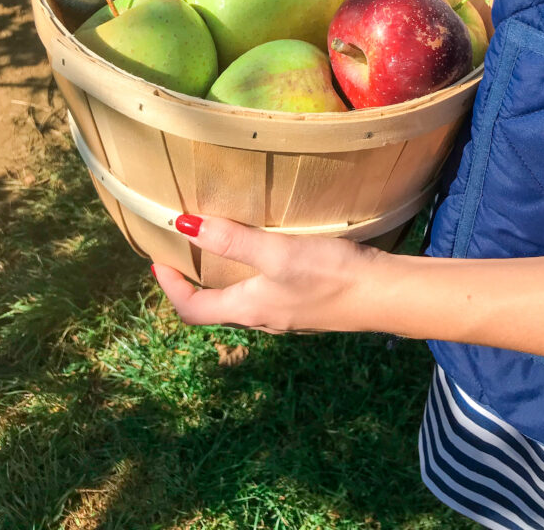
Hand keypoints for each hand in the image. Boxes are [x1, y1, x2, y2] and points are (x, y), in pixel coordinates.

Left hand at [151, 214, 387, 333]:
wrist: (386, 296)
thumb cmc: (329, 274)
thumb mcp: (277, 252)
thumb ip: (232, 238)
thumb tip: (182, 225)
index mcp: (248, 309)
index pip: (193, 310)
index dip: (170, 288)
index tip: (158, 261)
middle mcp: (263, 317)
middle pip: (216, 307)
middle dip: (195, 282)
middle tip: (185, 251)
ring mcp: (288, 313)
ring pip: (242, 300)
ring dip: (224, 278)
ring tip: (220, 246)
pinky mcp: (309, 305)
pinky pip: (268, 294)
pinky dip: (253, 276)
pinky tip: (268, 253)